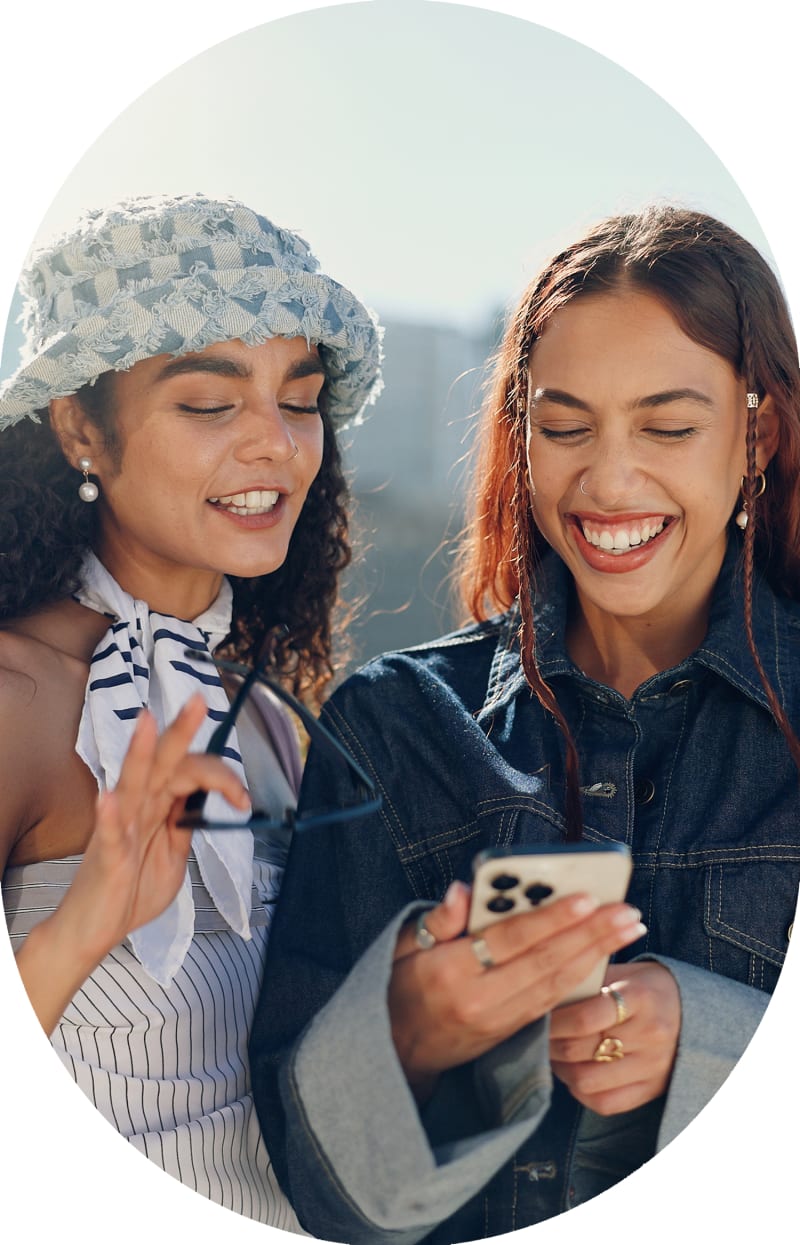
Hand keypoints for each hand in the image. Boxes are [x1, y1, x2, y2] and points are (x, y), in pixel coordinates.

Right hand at [51, 694, 248, 969]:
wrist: (93, 930)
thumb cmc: (129, 891)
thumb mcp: (173, 857)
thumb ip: (185, 826)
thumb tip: (206, 801)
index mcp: (156, 807)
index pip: (190, 773)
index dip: (221, 778)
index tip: (242, 798)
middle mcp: (137, 809)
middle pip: (162, 762)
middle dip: (180, 731)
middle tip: (197, 700)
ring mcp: (120, 829)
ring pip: (132, 783)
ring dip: (139, 752)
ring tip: (146, 722)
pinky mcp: (107, 857)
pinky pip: (109, 833)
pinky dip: (110, 815)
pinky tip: (109, 798)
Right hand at [389, 882, 646, 1098]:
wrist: (398, 1052)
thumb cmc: (400, 986)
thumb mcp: (402, 946)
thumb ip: (437, 919)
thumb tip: (463, 890)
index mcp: (451, 971)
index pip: (510, 940)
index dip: (551, 918)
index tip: (587, 897)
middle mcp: (480, 999)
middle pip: (545, 961)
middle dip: (592, 934)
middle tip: (629, 911)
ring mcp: (499, 1020)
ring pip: (557, 984)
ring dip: (597, 954)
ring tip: (629, 928)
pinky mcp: (512, 1032)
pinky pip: (553, 1001)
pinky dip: (582, 977)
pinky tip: (604, 956)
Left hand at [549, 961, 680, 1114]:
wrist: (693, 1011)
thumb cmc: (644, 987)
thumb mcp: (623, 973)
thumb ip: (587, 984)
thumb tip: (544, 998)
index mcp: (641, 998)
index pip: (586, 1017)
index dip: (554, 1020)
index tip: (538, 1015)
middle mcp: (650, 1035)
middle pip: (581, 1050)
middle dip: (550, 1043)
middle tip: (539, 1034)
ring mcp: (653, 1067)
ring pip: (588, 1081)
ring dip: (562, 1069)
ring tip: (555, 1054)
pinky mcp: (653, 1091)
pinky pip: (605, 1104)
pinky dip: (581, 1092)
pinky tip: (575, 1073)